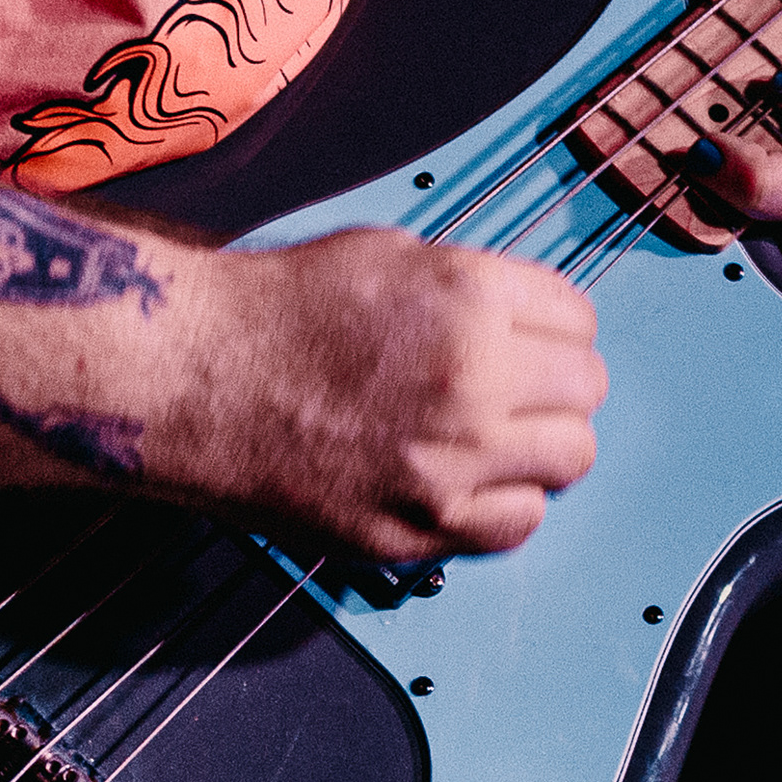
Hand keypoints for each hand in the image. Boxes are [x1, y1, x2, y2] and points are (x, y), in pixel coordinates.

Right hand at [164, 228, 608, 560]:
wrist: (194, 378)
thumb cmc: (277, 312)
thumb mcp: (391, 255)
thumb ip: (475, 287)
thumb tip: (532, 319)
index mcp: (469, 298)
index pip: (580, 320)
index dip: (555, 327)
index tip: (533, 338)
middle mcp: (470, 381)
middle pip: (586, 390)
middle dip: (556, 384)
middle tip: (515, 386)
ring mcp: (446, 463)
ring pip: (569, 460)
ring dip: (541, 445)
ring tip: (493, 434)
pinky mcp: (416, 526)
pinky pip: (518, 524)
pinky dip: (504, 502)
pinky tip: (464, 478)